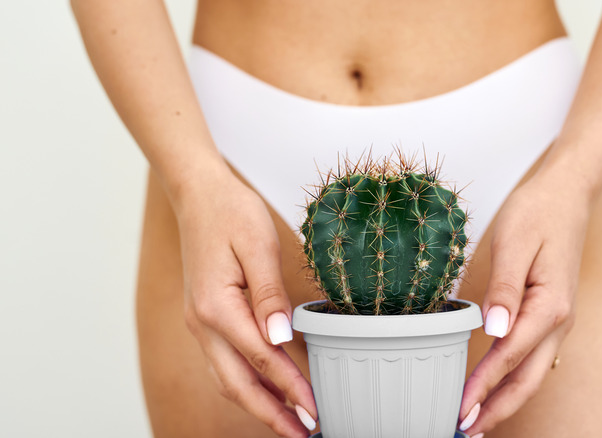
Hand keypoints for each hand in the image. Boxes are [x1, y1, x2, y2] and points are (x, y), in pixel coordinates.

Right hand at [173, 165, 317, 437]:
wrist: (198, 194)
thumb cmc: (230, 212)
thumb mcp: (257, 245)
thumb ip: (270, 295)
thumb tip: (282, 339)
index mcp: (216, 306)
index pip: (261, 359)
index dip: (290, 388)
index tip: (314, 410)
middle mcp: (203, 323)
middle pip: (237, 384)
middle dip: (271, 414)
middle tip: (303, 433)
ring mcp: (201, 324)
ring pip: (229, 378)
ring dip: (260, 404)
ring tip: (291, 422)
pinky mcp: (208, 319)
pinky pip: (226, 362)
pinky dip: (249, 383)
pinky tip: (271, 389)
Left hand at [457, 168, 591, 435]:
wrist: (567, 192)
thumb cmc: (538, 212)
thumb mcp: (514, 244)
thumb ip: (504, 289)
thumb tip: (494, 331)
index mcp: (549, 306)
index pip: (508, 357)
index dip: (482, 387)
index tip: (460, 409)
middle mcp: (559, 321)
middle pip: (527, 379)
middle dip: (497, 408)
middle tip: (467, 429)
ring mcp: (558, 321)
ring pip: (533, 373)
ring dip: (506, 399)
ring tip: (478, 418)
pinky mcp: (550, 315)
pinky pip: (534, 357)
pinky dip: (515, 379)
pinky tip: (499, 387)